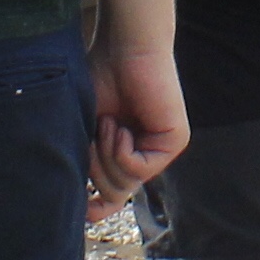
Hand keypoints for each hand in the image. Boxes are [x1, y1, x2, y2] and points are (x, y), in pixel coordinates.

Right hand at [86, 40, 187, 219]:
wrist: (122, 48)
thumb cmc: (100, 77)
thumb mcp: (85, 130)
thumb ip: (86, 163)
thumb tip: (83, 208)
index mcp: (125, 149)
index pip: (117, 194)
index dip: (101, 207)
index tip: (85, 211)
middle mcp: (147, 151)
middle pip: (115, 192)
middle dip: (95, 167)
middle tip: (94, 133)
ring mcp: (162, 148)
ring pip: (125, 184)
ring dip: (106, 154)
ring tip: (109, 122)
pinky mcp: (175, 141)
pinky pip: (139, 170)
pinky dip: (121, 151)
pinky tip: (121, 127)